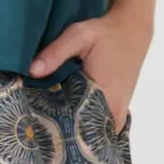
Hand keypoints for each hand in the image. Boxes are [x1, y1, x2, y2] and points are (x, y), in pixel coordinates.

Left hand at [28, 6, 153, 134]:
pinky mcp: (122, 108)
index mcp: (103, 94)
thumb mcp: (78, 35)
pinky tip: (73, 119)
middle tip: (42, 132)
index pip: (79, 126)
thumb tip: (31, 72)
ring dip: (79, 132)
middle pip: (87, 134)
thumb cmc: (104, 33)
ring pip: (97, 133)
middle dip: (66, 134)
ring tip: (55, 128)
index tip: (39, 130)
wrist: (132, 30)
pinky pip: (104, 127)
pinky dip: (90, 125)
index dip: (58, 129)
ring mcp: (120, 111)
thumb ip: (55, 53)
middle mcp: (114, 109)